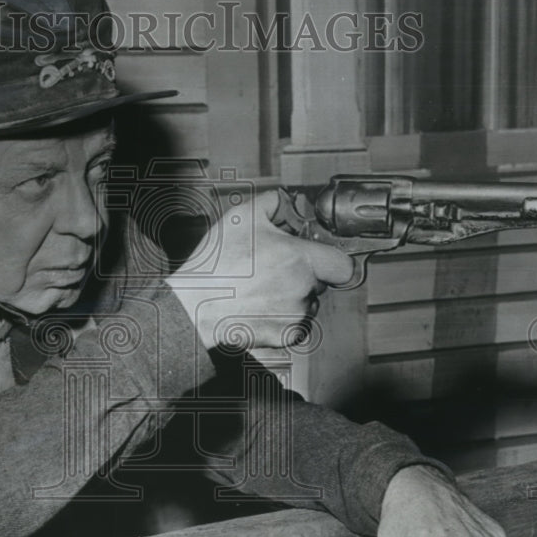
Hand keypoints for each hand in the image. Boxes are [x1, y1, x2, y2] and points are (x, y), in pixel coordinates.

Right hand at [165, 190, 353, 349]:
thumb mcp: (241, 217)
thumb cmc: (215, 266)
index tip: (319, 259)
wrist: (194, 307)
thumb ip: (272, 202)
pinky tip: (258, 307)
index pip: (343, 266)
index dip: (332, 261)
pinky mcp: (284, 337)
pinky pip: (294, 326)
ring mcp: (295, 316)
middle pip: (320, 284)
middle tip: (274, 270)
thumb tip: (286, 200)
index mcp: (300, 259)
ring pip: (306, 306)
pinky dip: (281, 319)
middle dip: (303, 276)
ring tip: (260, 290)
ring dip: (292, 298)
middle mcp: (303, 289)